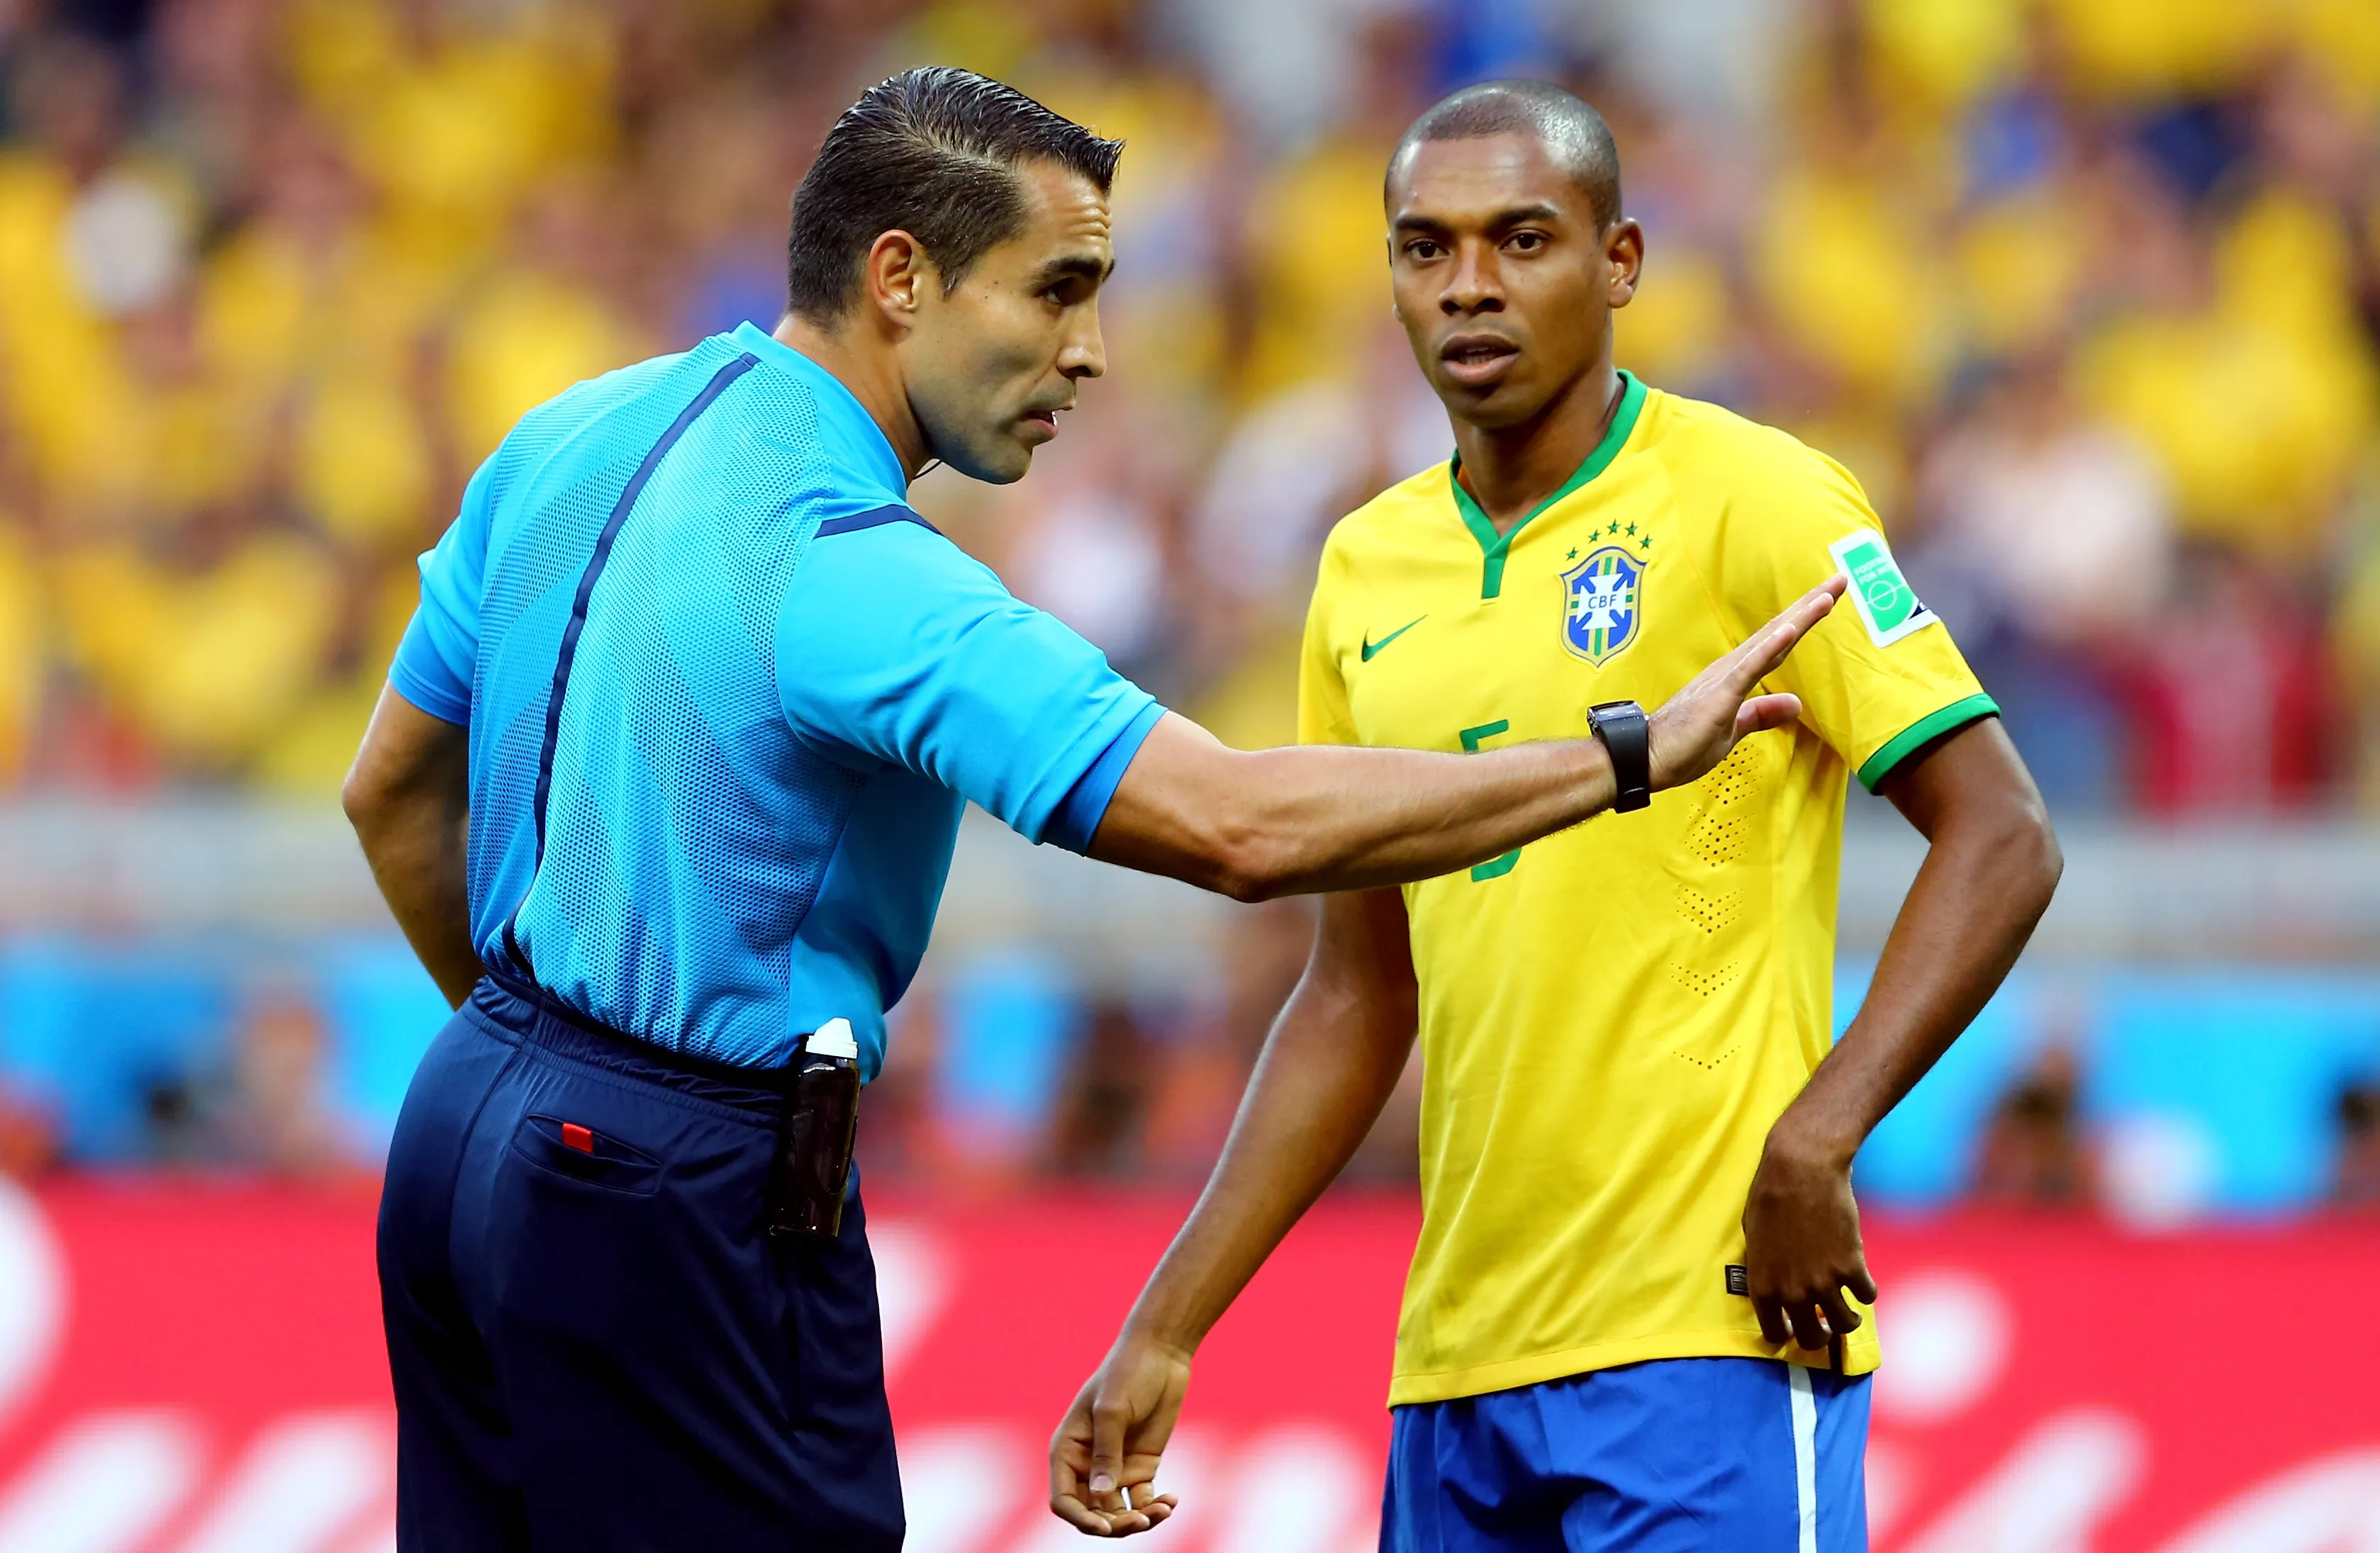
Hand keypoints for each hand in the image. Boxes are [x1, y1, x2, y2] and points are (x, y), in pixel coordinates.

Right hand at [1049, 1332, 1192, 1535]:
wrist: (1161, 1354)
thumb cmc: (1127, 1373)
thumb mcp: (1112, 1410)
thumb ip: (1106, 1453)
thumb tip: (1101, 1493)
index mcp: (1067, 1450)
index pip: (1063, 1499)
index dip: (1080, 1518)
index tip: (1104, 1527)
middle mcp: (1086, 1465)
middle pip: (1092, 1513)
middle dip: (1114, 1525)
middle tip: (1141, 1520)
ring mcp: (1115, 1468)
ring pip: (1118, 1513)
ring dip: (1137, 1520)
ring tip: (1162, 1510)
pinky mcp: (1140, 1466)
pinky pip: (1142, 1500)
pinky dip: (1155, 1507)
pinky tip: (1171, 1500)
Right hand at [1647, 575, 1845, 791]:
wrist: (1646, 759)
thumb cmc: (1681, 747)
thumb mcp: (1732, 731)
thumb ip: (1762, 715)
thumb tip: (1795, 703)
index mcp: (1735, 677)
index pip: (1778, 644)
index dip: (1804, 621)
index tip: (1829, 598)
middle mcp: (1733, 668)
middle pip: (1780, 631)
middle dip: (1811, 605)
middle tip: (1840, 579)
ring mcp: (1727, 679)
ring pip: (1770, 641)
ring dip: (1799, 618)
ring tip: (1827, 595)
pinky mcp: (1721, 694)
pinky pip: (1751, 667)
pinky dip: (1772, 647)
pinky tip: (1791, 629)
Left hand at [1741, 1119, 1877, 1352]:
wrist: (1801, 1170)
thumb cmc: (1769, 1196)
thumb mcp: (1754, 1238)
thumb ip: (1766, 1267)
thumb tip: (1777, 1281)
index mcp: (1763, 1286)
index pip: (1775, 1334)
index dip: (1785, 1334)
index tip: (1793, 1328)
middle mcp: (1793, 1293)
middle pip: (1811, 1339)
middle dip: (1819, 1336)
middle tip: (1825, 1327)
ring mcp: (1824, 1283)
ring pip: (1845, 1324)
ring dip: (1848, 1321)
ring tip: (1850, 1313)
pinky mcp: (1852, 1267)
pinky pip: (1867, 1296)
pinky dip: (1866, 1292)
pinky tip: (1862, 1283)